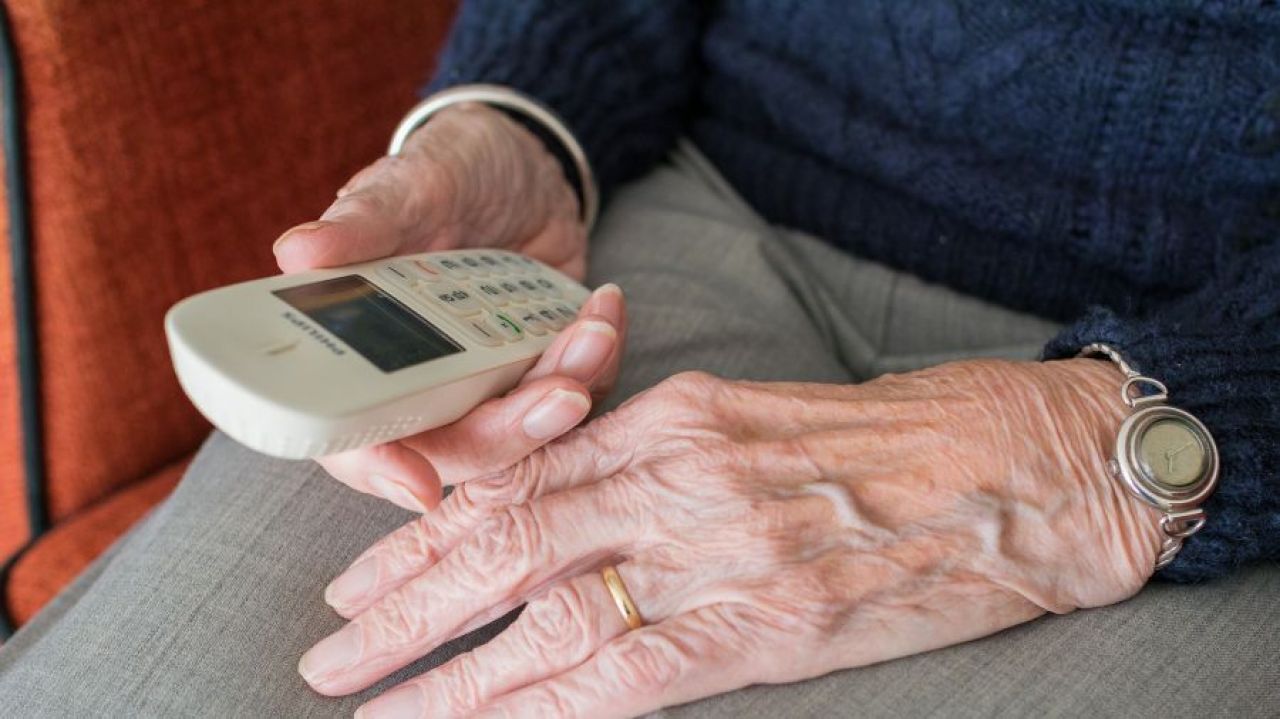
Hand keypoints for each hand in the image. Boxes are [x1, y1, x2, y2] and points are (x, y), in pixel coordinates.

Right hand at [271, 102, 611, 510]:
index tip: (419, 486)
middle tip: (562, 394)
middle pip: (459, 450)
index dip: (381, 470)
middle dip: (513, 431)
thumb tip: (296, 252)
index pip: (356, 439)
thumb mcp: (408, 187)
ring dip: (568, 388)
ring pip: (527, 430)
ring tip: (593, 330)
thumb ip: (365, 224)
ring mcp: (489, 383)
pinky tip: (605, 310)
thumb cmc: (446, 171)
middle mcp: (425, 385)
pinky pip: (579, 391)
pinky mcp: (543, 370)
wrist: (521, 161)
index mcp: (364, 357)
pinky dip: (600, 361)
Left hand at [300, 360, 1165, 716]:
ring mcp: (719, 551)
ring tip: (371, 702)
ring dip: (449, 668)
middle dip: (404, 601)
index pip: (521, 475)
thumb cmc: (891, 437)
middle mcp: (681, 476)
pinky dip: (542, 705)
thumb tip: (568, 501)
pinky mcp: (765, 626)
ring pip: (547, 613)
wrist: (1015, 470)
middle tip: (328, 651)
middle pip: (508, 540)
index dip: (429, 530)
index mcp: (677, 414)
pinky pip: (628, 674)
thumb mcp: (758, 414)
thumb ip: (659, 453)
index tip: (364, 576)